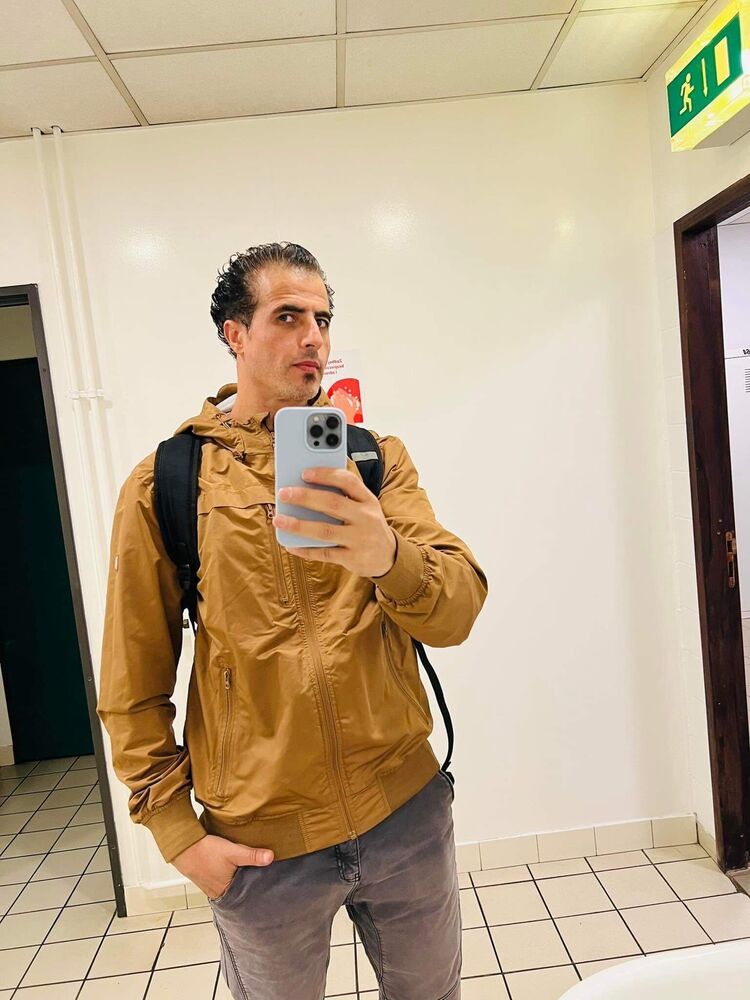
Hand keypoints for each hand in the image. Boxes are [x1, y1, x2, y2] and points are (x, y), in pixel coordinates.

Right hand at [172, 834, 273, 900]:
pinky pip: (221, 881)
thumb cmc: (206, 851)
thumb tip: (271, 858)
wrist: (183, 846)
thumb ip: (252, 855)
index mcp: (225, 891)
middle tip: (261, 879)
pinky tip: (231, 868)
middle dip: (248, 886)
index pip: (246, 896)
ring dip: (237, 880)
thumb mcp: (232, 851)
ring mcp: (210, 887)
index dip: (257, 890)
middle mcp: (217, 893)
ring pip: (229, 886)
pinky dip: (227, 876)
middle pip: (238, 892)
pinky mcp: (205, 879)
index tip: (268, 887)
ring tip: (247, 873)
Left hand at [274, 468, 396, 577]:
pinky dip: (306, 550)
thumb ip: (344, 496)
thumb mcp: (365, 506)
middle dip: (305, 497)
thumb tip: (306, 486)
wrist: (389, 556)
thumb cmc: (368, 524)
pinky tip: (290, 545)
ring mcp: (360, 539)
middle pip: (333, 504)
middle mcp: (366, 518)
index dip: (326, 475)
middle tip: (283, 494)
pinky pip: (325, 554)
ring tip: (279, 520)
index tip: (304, 472)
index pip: (348, 481)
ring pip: (325, 531)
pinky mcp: (353, 558)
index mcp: (368, 500)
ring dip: (299, 525)